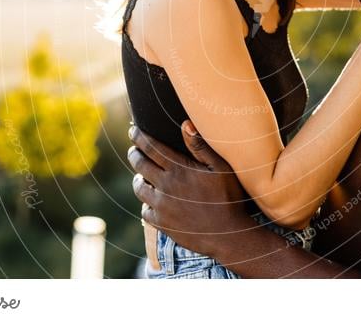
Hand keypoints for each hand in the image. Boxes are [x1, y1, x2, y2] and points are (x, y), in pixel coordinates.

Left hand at [127, 121, 252, 258]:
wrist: (227, 235)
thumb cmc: (228, 198)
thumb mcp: (220, 168)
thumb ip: (201, 146)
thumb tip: (185, 124)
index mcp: (179, 169)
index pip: (151, 147)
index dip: (139, 137)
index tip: (133, 130)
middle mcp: (165, 186)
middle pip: (140, 164)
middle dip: (134, 153)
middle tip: (134, 150)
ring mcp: (161, 206)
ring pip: (139, 188)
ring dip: (138, 178)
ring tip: (141, 175)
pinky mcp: (162, 224)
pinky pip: (145, 211)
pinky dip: (146, 204)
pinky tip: (151, 201)